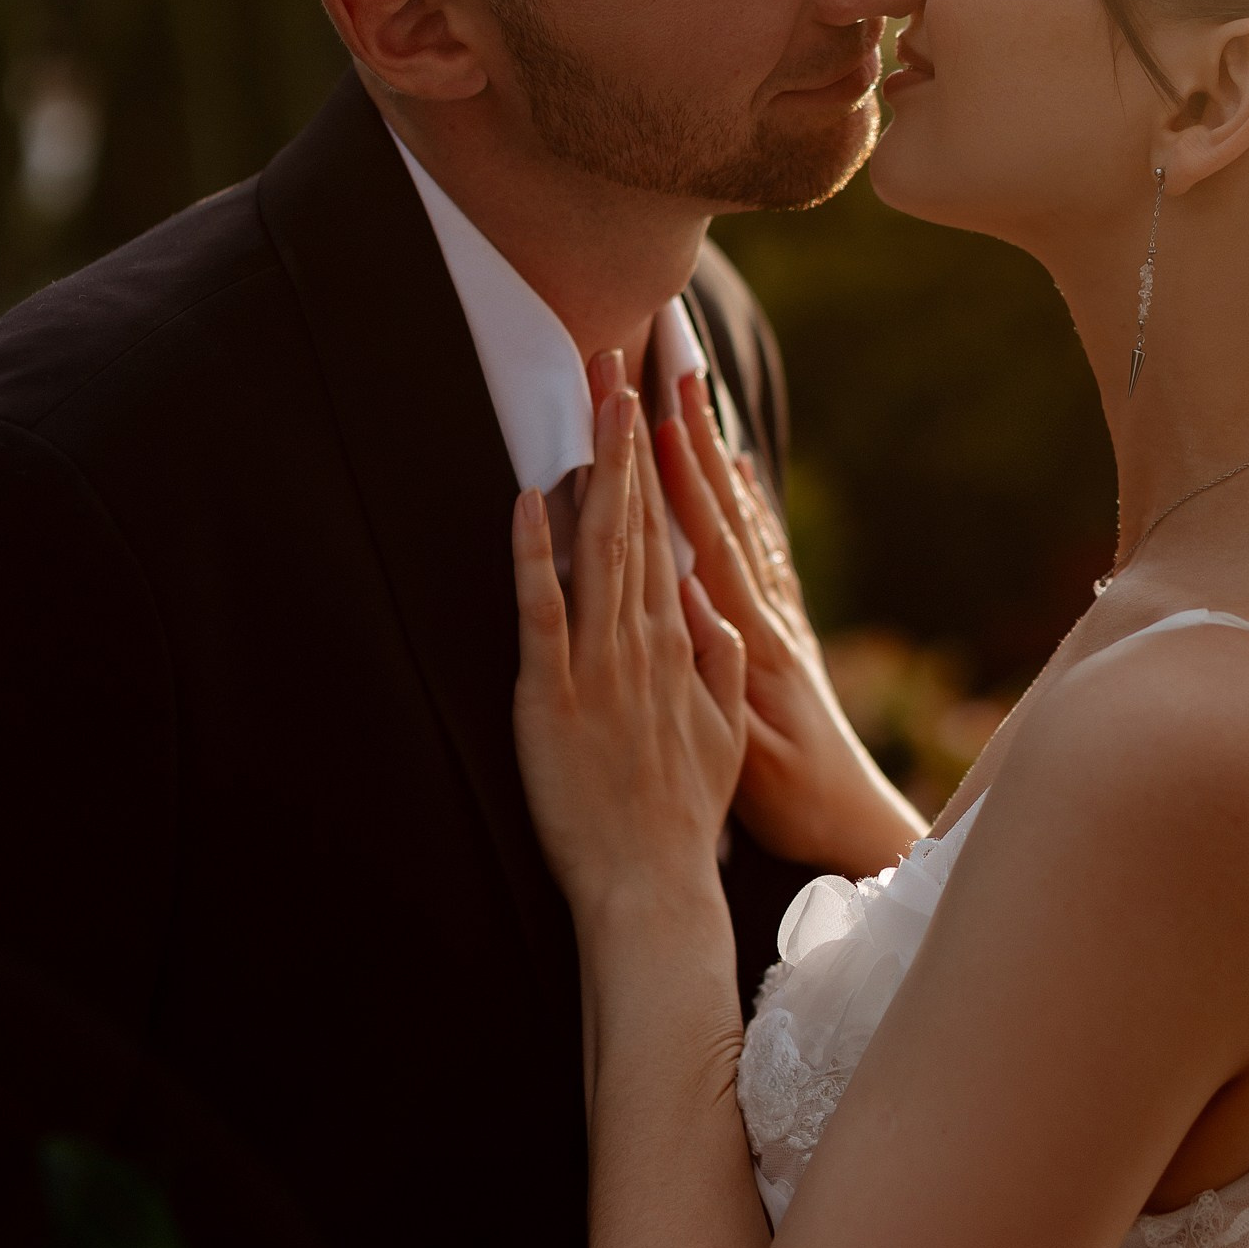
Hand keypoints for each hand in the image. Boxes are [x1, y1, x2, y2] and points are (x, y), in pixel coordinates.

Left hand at [511, 381, 746, 928]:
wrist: (654, 886)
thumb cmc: (682, 818)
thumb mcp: (723, 732)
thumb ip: (719, 661)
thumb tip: (713, 599)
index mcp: (680, 642)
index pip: (668, 534)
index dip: (657, 465)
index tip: (651, 403)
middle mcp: (644, 639)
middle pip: (634, 520)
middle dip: (624, 438)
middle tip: (616, 361)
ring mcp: (599, 664)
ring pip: (596, 549)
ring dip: (590, 470)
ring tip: (589, 402)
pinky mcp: (553, 696)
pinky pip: (541, 613)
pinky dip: (531, 555)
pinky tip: (525, 503)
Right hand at [657, 372, 925, 878]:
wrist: (849, 821)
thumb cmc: (792, 797)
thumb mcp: (748, 751)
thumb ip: (718, 672)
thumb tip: (690, 597)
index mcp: (751, 638)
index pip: (708, 540)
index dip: (680, 478)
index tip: (652, 412)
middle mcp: (763, 616)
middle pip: (723, 513)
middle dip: (694, 440)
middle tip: (675, 370)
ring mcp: (775, 622)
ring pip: (742, 526)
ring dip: (714, 464)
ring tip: (699, 404)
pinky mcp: (780, 637)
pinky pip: (761, 556)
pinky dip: (744, 510)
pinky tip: (737, 481)